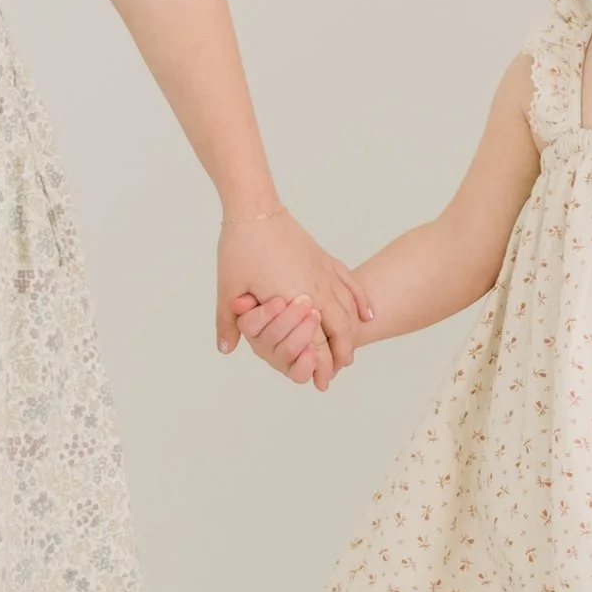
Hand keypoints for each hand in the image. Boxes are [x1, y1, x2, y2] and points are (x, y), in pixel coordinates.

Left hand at [216, 206, 368, 384]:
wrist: (256, 208)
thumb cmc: (241, 248)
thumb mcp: (229, 288)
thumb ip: (228, 321)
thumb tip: (225, 348)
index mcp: (296, 300)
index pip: (318, 342)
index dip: (321, 366)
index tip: (321, 383)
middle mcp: (317, 288)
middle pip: (341, 329)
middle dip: (341, 354)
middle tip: (337, 371)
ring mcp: (324, 272)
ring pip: (349, 309)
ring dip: (351, 333)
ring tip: (349, 351)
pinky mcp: (324, 259)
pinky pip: (350, 284)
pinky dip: (360, 302)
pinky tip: (367, 314)